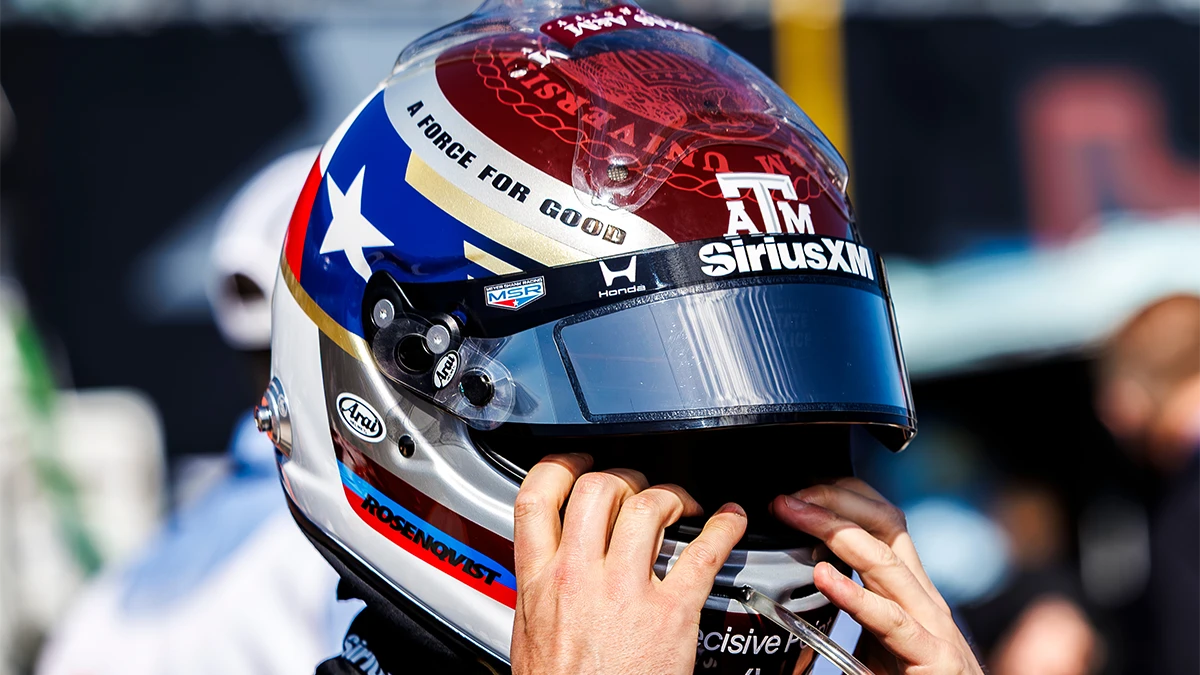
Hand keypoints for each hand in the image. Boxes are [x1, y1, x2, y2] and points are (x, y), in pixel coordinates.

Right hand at [510, 453, 746, 674]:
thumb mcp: (531, 636)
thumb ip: (541, 591)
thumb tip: (550, 563)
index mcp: (539, 582)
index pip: (536, 497)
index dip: (560, 465)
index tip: (578, 462)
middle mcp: (579, 578)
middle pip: (598, 489)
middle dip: (622, 476)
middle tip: (636, 487)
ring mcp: (625, 591)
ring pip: (647, 507)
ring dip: (669, 494)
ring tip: (680, 503)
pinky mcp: (670, 613)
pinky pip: (702, 553)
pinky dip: (723, 528)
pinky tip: (730, 520)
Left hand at [771, 479, 983, 674]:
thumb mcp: (881, 637)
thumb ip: (854, 608)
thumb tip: (809, 584)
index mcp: (911, 590)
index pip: (883, 522)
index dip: (843, 498)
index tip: (801, 493)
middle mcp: (924, 598)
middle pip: (884, 527)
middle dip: (834, 503)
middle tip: (788, 499)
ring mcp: (932, 626)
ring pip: (885, 561)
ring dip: (834, 531)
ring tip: (796, 516)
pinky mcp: (934, 658)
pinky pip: (891, 621)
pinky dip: (855, 595)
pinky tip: (824, 578)